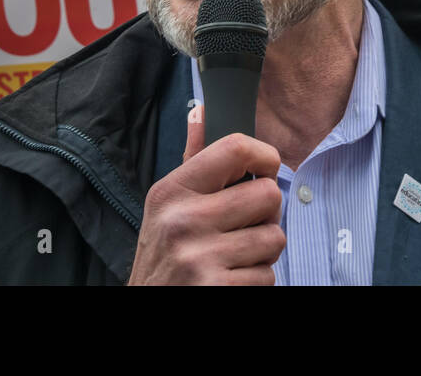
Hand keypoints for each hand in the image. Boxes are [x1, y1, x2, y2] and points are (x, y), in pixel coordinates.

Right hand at [127, 105, 284, 284]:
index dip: (265, 155)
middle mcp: (184, 220)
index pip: (235, 149)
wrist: (146, 309)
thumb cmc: (163, 255)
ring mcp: (200, 256)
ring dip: (263, 251)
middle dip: (266, 213)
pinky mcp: (217, 288)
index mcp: (172, 191)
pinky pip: (268, 276)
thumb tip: (201, 112)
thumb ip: (192, 160)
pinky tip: (231, 279)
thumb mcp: (166, 206)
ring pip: (274, 237)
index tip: (266, 168)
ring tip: (236, 256)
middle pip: (268, 194)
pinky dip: (256, 281)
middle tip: (246, 224)